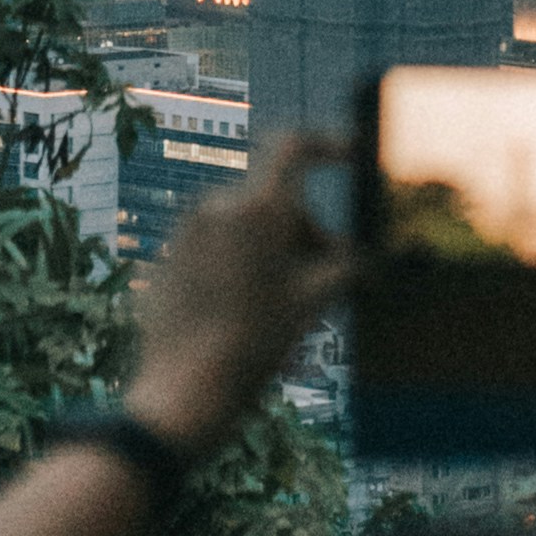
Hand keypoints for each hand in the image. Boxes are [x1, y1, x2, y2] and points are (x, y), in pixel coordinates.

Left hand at [122, 137, 345, 455]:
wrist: (183, 393)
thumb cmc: (255, 346)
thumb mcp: (313, 305)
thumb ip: (345, 270)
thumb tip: (367, 260)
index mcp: (258, 208)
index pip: (295, 147)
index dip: (329, 143)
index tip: (351, 154)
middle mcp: (218, 206)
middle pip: (276, 203)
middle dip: (306, 234)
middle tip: (327, 279)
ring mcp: (187, 231)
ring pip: (245, 226)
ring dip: (273, 252)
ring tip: (284, 305)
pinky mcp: (168, 257)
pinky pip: (214, 247)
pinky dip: (238, 266)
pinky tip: (244, 313)